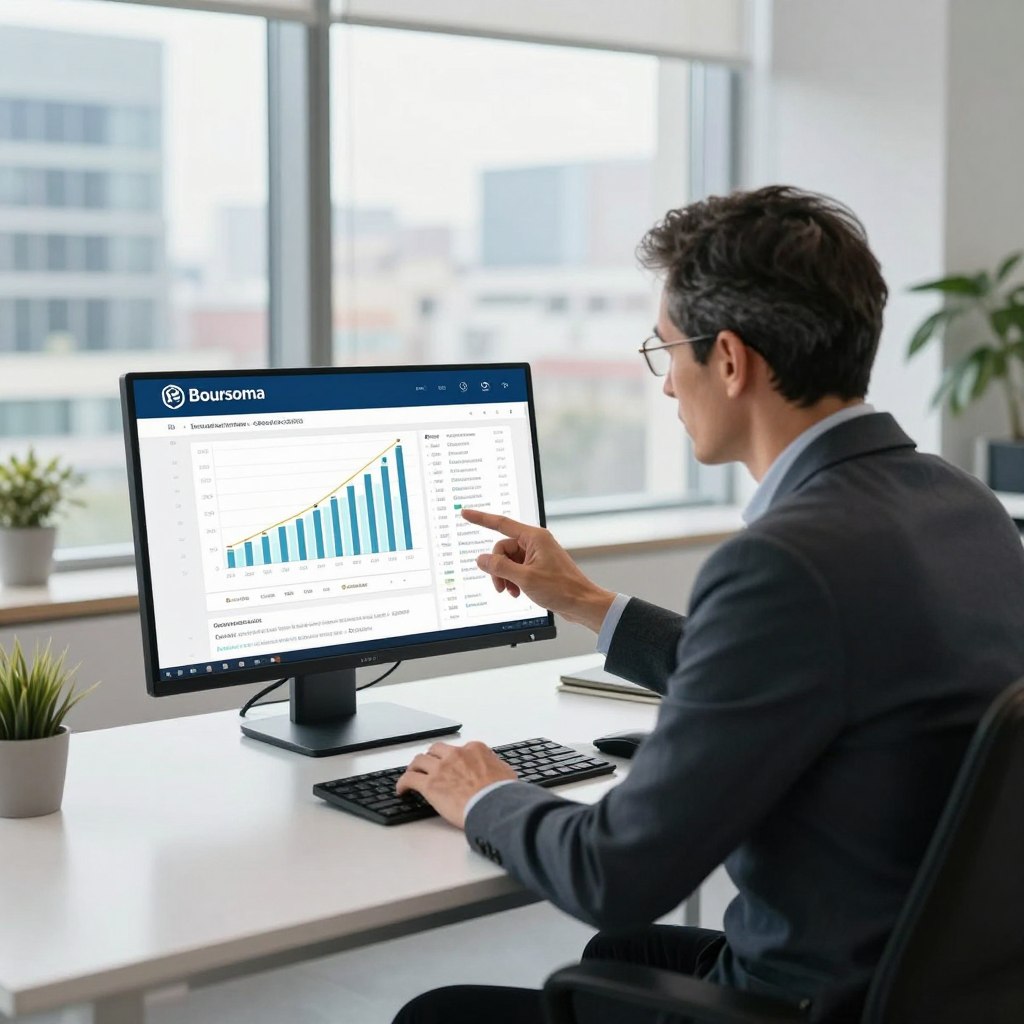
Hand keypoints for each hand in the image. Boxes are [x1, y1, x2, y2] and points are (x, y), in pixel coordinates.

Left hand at [396, 741, 516, 827]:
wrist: (495, 807)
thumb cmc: (502, 794)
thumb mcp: (506, 773)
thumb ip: (496, 767)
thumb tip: (496, 770)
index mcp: (474, 749)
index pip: (460, 749)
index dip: (453, 758)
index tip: (451, 765)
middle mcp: (456, 754)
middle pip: (436, 750)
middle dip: (431, 758)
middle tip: (428, 766)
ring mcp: (441, 768)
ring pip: (419, 761)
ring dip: (415, 768)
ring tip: (412, 775)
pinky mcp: (430, 784)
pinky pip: (409, 779)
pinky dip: (403, 783)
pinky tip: (402, 790)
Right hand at [460, 508, 614, 631]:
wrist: (581, 603)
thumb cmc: (562, 588)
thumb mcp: (525, 578)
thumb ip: (500, 567)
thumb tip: (481, 560)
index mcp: (534, 538)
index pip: (501, 523)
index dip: (481, 518)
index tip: (465, 513)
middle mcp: (535, 543)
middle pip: (502, 549)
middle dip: (498, 568)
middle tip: (501, 586)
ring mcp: (536, 555)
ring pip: (508, 561)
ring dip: (505, 577)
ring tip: (511, 592)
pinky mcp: (537, 567)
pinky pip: (516, 569)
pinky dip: (513, 581)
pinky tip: (518, 592)